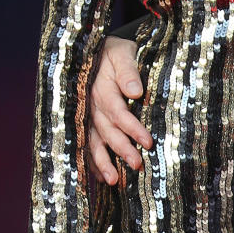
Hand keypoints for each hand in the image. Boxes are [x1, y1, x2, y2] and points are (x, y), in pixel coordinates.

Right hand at [87, 36, 152, 184]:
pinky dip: (92, 162)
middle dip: (122, 149)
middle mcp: (91, 106)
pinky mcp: (85, 123)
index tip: (148, 142)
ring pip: (93, 142)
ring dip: (103, 162)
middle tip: (137, 164)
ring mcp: (86, 116)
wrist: (98, 51)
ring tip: (114, 181)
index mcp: (101, 89)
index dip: (132, 128)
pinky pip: (86, 144)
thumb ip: (128, 71)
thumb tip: (136, 91)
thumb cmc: (115, 52)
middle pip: (107, 131)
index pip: (118, 112)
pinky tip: (101, 178)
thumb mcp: (122, 53)